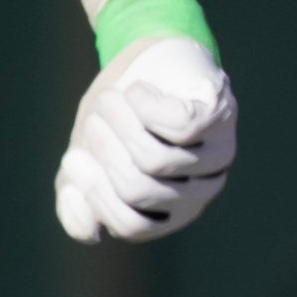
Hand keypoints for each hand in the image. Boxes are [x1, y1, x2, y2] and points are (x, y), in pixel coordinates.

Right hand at [55, 35, 237, 243]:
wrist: (148, 63)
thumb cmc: (119, 120)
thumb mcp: (88, 160)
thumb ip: (79, 200)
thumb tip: (89, 234)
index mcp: (169, 213)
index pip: (131, 226)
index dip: (95, 193)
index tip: (74, 157)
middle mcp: (200, 192)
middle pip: (139, 190)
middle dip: (102, 151)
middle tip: (93, 119)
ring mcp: (217, 156)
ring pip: (156, 160)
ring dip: (118, 123)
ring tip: (108, 99)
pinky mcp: (222, 118)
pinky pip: (179, 126)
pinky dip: (144, 105)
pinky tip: (138, 91)